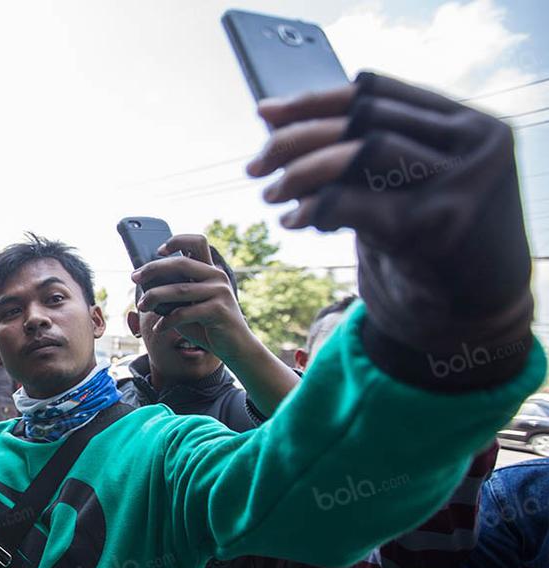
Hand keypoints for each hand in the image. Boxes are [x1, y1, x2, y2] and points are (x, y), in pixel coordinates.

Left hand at [132, 234, 258, 362]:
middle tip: (134, 277)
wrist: (236, 348)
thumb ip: (174, 294)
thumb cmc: (207, 326)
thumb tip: (146, 286)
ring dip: (154, 296)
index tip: (158, 250)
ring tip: (142, 305)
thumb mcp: (188, 306)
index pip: (197, 242)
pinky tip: (158, 328)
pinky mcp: (219, 310)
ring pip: (179, 289)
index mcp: (210, 271)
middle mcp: (216, 277)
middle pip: (181, 263)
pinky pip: (184, 313)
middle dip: (153, 269)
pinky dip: (167, 321)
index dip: (177, 241)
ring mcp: (220, 292)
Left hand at [246, 73, 530, 364]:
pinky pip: (354, 202)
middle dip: (298, 137)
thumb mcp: (402, 184)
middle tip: (255, 163)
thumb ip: (354, 147)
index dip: (316, 100)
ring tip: (269, 193)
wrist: (469, 313)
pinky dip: (313, 208)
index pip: (378, 92)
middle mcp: (473, 147)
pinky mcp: (432, 227)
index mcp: (470, 124)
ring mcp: (458, 185)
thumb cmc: (427, 239)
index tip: (265, 113)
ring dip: (301, 171)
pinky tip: (291, 222)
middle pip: (365, 119)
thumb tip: (267, 112)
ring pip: (362, 150)